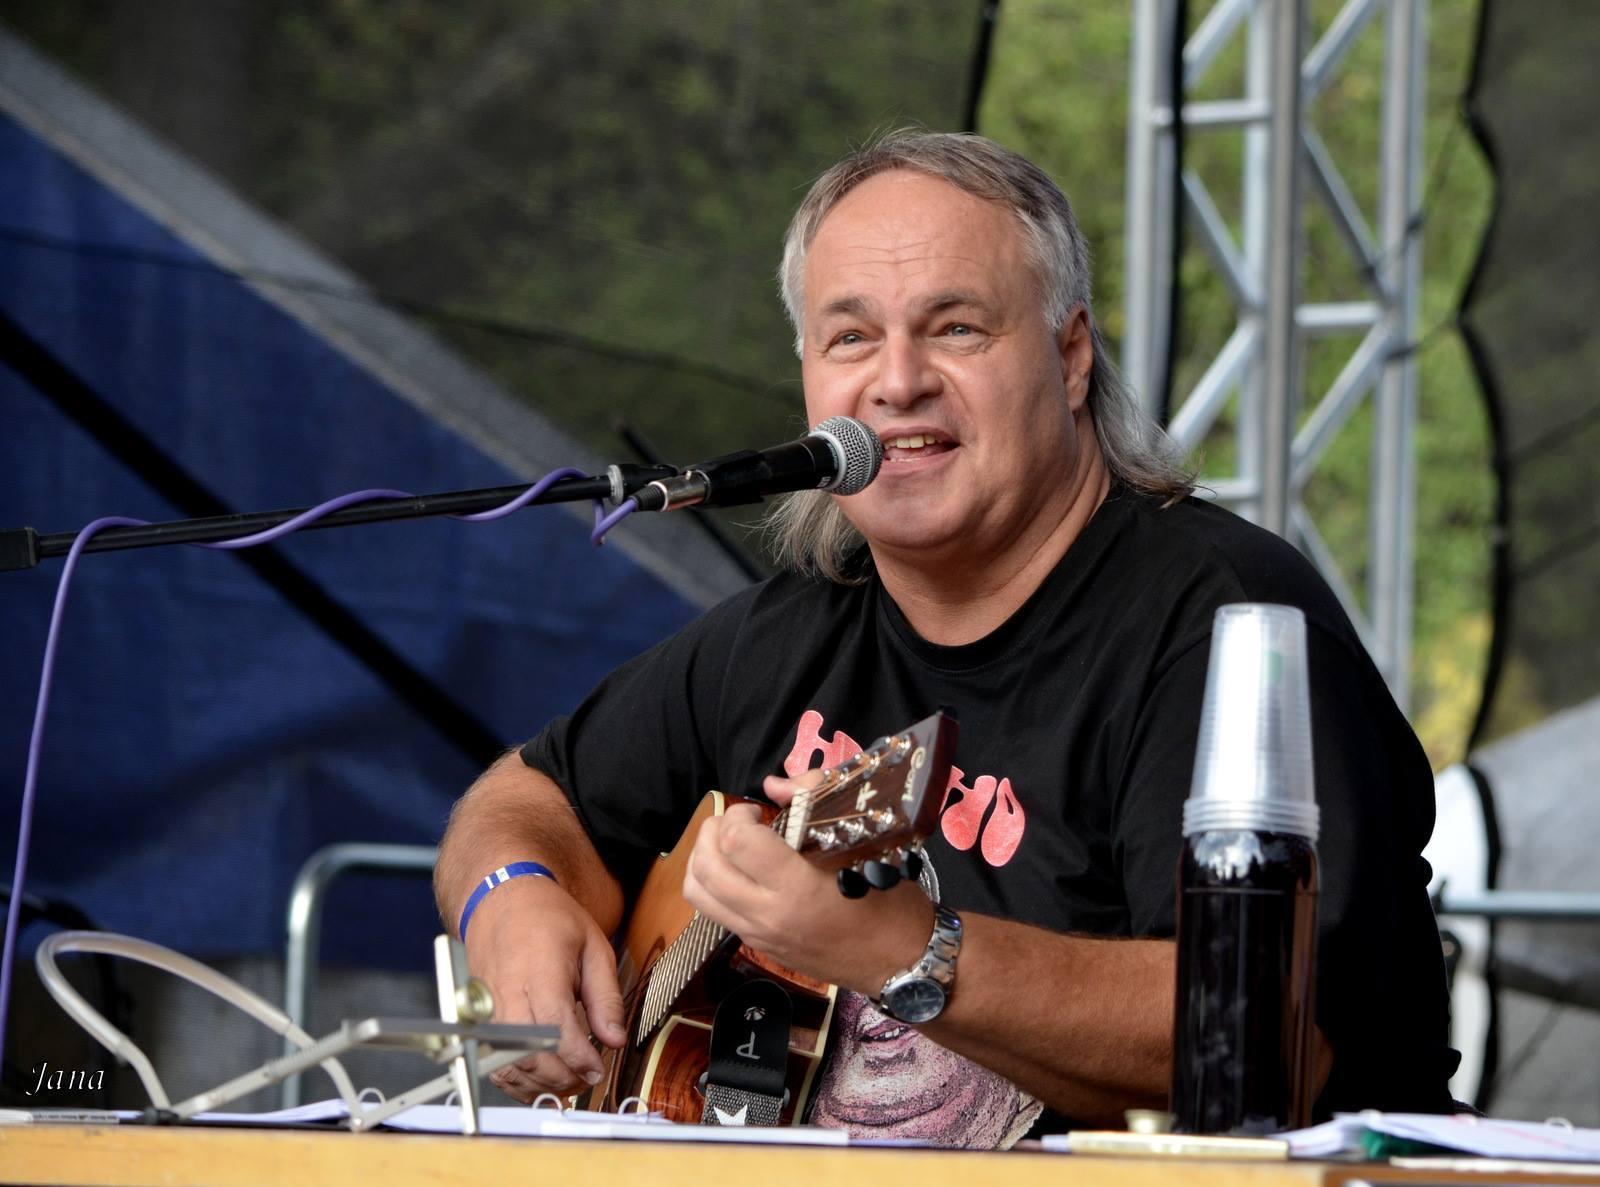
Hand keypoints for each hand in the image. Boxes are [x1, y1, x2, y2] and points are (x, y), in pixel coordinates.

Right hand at [462, 874, 625, 1099]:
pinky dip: (515, 1080)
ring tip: (569, 1080)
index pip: (554, 1028)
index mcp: (539, 970)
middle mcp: (506, 992)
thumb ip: (605, 997)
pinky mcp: (478, 1018)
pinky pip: (491, 1062)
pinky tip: (540, 1079)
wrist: (502, 899)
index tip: (598, 1069)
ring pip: (507, 1065)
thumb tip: (615, 1040)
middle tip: (588, 1077)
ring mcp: (486, 1008)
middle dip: (562, 1077)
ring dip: (540, 1084)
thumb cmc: (549, 918)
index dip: (577, 1058)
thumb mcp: (593, 946)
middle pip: (528, 1054)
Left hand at [682, 773, 933, 994]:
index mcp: (796, 888)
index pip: (736, 842)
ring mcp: (759, 936)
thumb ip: (815, 801)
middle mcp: (768, 915)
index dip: (738, 815)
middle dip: (712, 832)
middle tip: (738, 822)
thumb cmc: (890, 900)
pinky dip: (714, 885)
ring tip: (730, 845)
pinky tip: (741, 873)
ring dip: (703, 859)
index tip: (758, 812)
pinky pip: (714, 913)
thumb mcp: (863, 843)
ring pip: (697, 894)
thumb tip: (774, 785)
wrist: (902, 962)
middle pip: (705, 867)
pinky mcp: (759, 947)